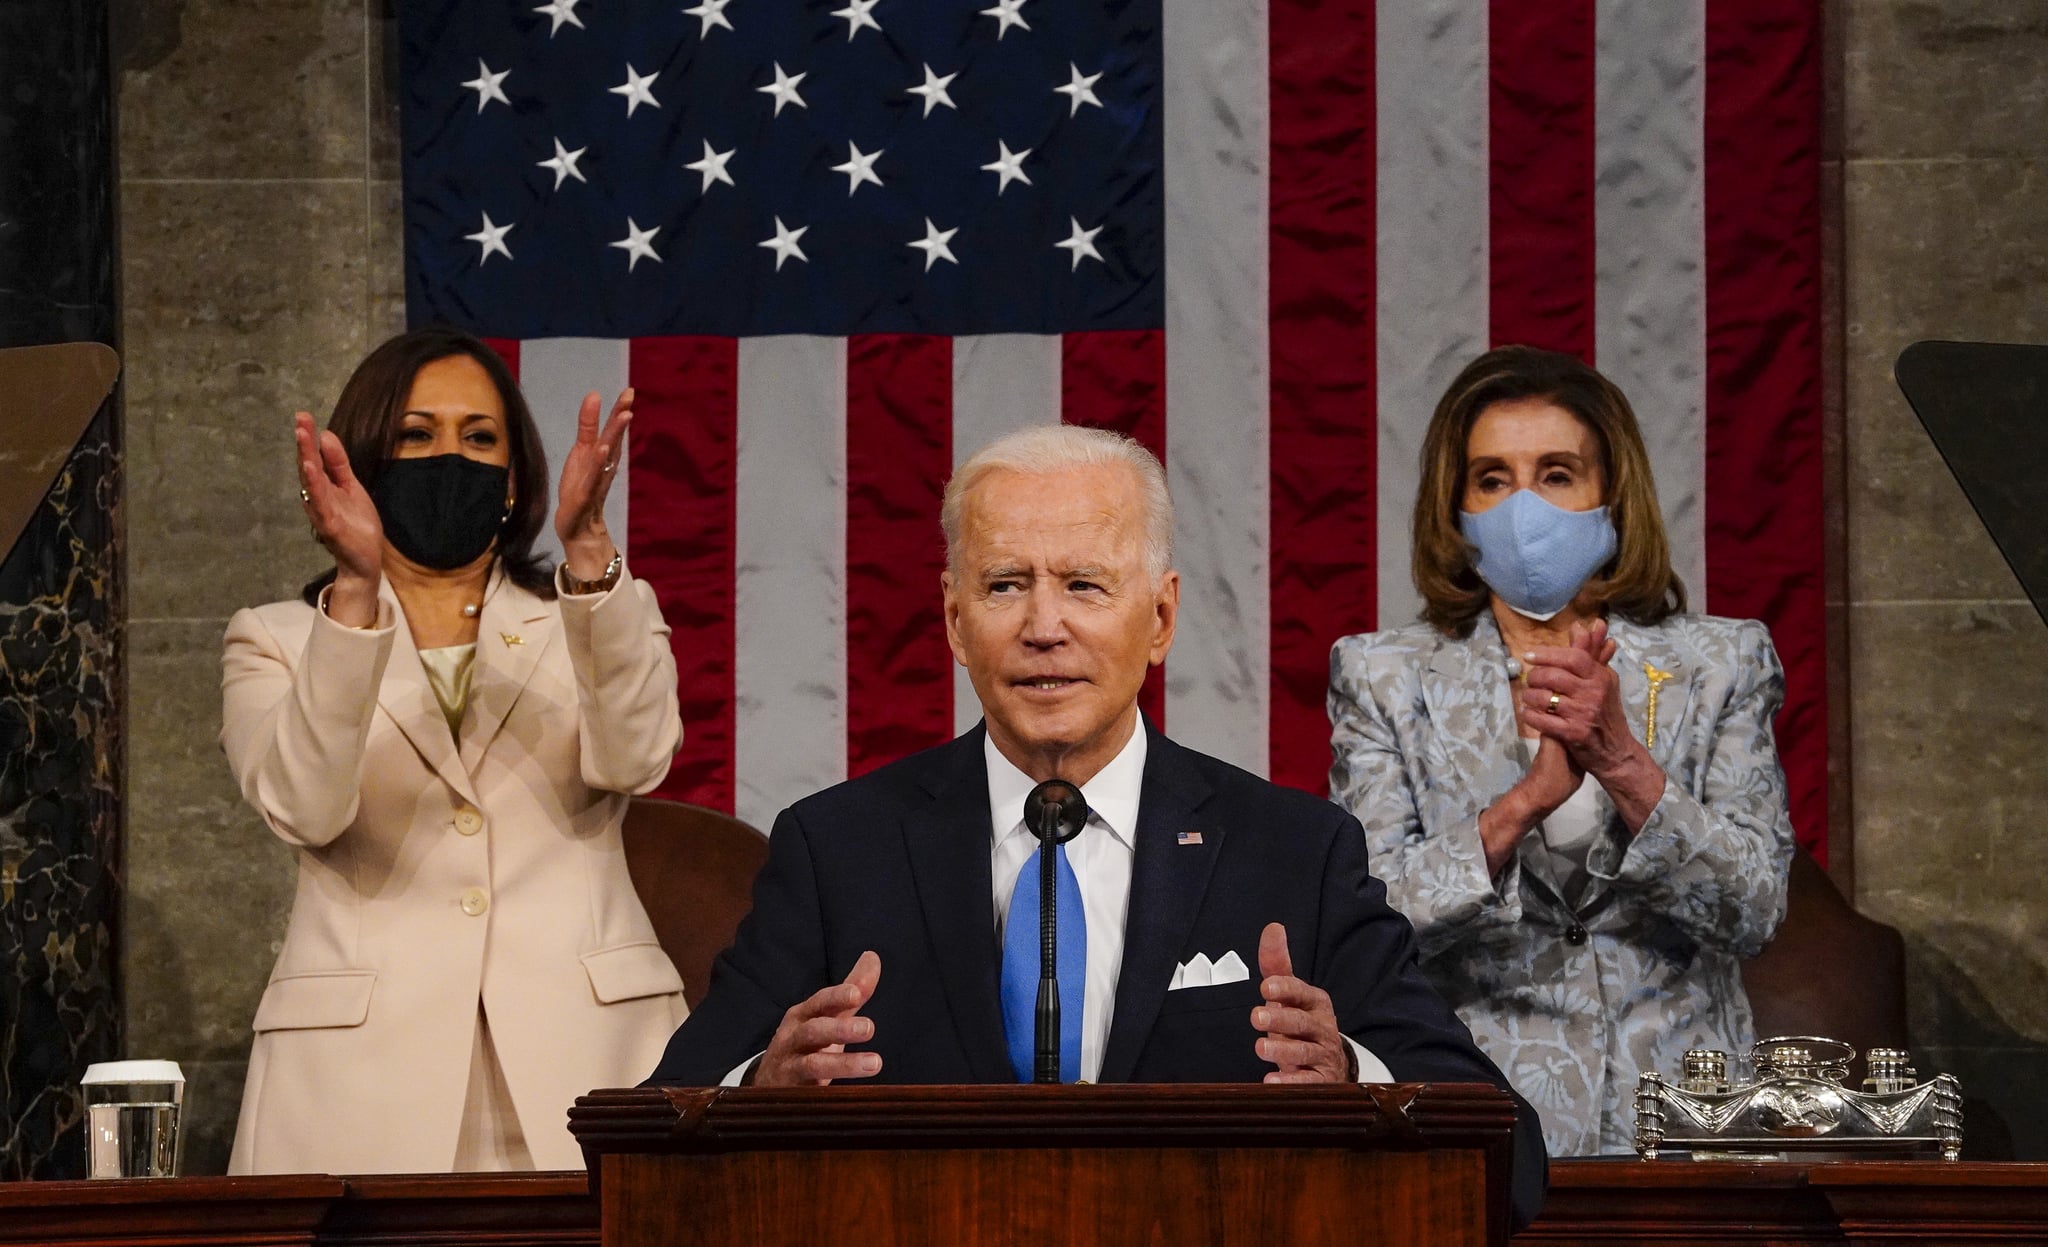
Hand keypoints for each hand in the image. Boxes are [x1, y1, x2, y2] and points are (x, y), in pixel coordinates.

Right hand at [295, 412, 381, 625]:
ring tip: (303, 436)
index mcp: (322, 486)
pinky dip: (315, 486)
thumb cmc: (355, 523)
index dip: (309, 437)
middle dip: (304, 442)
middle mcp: (316, 496)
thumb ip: (339, 464)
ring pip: (311, 481)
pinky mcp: (329, 525)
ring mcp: (321, 510)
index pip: (313, 458)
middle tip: (300, 418)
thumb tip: (326, 435)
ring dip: (306, 458)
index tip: (303, 415)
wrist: (364, 559)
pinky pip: (320, 502)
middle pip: (308, 465)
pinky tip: (311, 469)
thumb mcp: (350, 487)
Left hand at [554, 388, 631, 580]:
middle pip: (614, 438)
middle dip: (621, 416)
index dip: (620, 410)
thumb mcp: (581, 452)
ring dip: (616, 436)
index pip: (613, 430)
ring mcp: (596, 481)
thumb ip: (588, 426)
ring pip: (607, 455)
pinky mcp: (584, 496)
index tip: (629, 390)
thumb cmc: (580, 488)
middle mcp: (603, 466)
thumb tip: (594, 396)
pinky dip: (598, 464)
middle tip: (630, 396)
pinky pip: (593, 478)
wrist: (578, 527)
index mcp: (602, 455)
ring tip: (624, 416)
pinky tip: (602, 449)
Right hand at [751, 951, 882, 1086]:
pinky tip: (851, 1097)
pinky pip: (808, 1096)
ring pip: (812, 1065)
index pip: (819, 1002)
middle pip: (813, 1031)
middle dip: (840, 1029)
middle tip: (869, 1028)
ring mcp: (790, 1068)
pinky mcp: (791, 1096)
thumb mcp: (826, 1015)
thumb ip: (851, 989)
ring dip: (843, 1064)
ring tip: (875, 1063)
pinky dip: (827, 1095)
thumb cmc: (805, 1044)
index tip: (856, 994)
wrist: (768, 1084)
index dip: (836, 997)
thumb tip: (873, 957)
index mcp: (803, 1016)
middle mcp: (792, 1039)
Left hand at [1250, 923, 1351, 1083]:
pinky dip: (1292, 1083)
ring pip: (1305, 1052)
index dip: (1285, 989)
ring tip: (1260, 1048)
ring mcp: (1323, 1055)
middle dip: (1280, 1019)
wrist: (1328, 1064)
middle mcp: (1322, 1027)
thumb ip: (1277, 965)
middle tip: (1256, 1016)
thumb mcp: (1289, 995)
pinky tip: (1273, 1082)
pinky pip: (1309, 1082)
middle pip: (1301, 1022)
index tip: (1266, 986)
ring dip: (1282, 1051)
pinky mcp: (1321, 1081)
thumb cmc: (1300, 1023)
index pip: (1300, 992)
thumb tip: (1273, 928)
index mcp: (1314, 1002)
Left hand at [1520, 619, 1633, 775]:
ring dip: (1530, 696)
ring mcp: (1583, 714)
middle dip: (1535, 677)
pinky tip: (1530, 713)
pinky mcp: (1573, 733)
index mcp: (1600, 677)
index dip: (1548, 654)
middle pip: (1554, 676)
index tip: (1529, 656)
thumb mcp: (1603, 680)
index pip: (1573, 657)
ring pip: (1544, 698)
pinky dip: (1531, 715)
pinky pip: (1542, 720)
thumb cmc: (1606, 712)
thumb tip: (1580, 625)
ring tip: (1528, 698)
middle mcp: (1593, 693)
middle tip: (1529, 680)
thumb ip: (1590, 653)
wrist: (1616, 751)